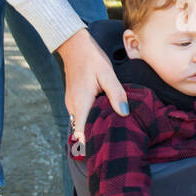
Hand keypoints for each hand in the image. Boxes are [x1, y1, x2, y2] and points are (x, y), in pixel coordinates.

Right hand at [57, 28, 128, 142]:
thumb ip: (116, 93)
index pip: (81, 131)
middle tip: (114, 142)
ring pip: (82, 122)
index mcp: (81, 102)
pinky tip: (105, 117)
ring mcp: (71, 103)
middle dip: (95, 137)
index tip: (103, 151)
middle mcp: (73, 106)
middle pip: (82, 130)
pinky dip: (91, 118)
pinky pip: (81, 115)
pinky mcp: (73, 99)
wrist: (74, 45)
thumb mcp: (107, 73)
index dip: (90, 143)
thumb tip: (124, 113)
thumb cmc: (91, 58)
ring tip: (111, 132)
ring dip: (93, 127)